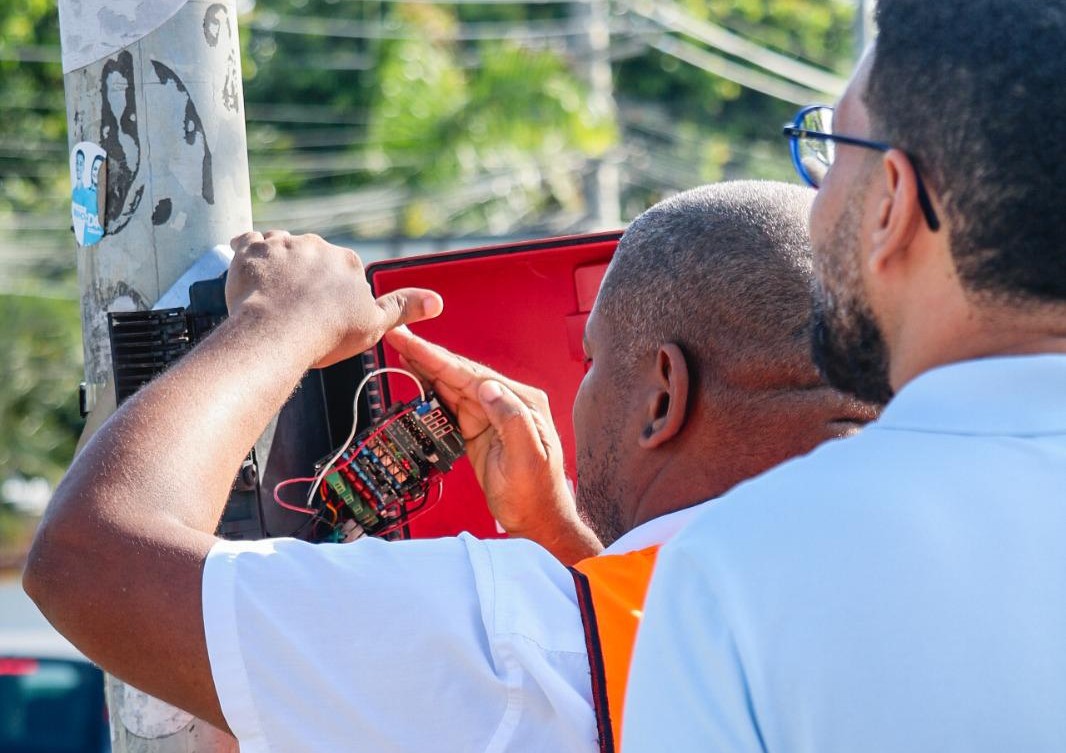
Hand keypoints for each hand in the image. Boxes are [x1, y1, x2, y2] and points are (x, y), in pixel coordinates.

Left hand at [227, 231, 442, 367]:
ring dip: (278, 265)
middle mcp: (318, 245)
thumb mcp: (374, 325)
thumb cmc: (327, 334)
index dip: (333, 293)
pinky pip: (247, 242)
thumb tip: (437, 301)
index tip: (324, 313)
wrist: (279, 334)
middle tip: (296, 309)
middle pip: (312, 258)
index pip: (341, 271)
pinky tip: (247, 269)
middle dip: (305, 277)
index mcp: (348, 261)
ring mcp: (283, 245)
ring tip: (271, 295)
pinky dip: (247, 253)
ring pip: (282, 248)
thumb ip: (403, 308)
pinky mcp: (251, 250)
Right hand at [386, 327, 602, 562]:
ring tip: (401, 349)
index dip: (439, 358)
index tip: (414, 343)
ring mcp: (491, 415)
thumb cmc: (537, 493)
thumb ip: (511, 419)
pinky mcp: (479, 430)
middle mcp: (507, 402)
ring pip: (452, 386)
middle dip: (427, 355)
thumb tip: (487, 387)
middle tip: (398, 336)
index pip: (473, 374)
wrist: (536, 520)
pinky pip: (451, 405)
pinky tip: (418, 379)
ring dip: (426, 369)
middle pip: (459, 373)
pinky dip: (432, 391)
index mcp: (522, 402)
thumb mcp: (527, 458)